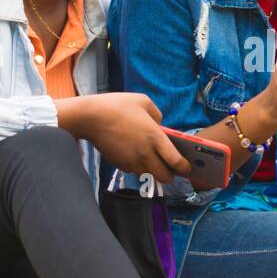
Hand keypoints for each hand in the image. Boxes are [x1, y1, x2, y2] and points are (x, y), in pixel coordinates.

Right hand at [57, 93, 190, 184]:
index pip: (175, 161)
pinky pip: (134, 170)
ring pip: (149, 175)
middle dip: (170, 175)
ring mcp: (132, 161)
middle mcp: (145, 153)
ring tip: (153, 161)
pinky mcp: (120, 164)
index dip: (184, 167)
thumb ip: (157, 114)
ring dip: (153, 171)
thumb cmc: (117, 106)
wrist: (90, 117)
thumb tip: (160, 124)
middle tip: (170, 169)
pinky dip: (137, 167)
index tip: (186, 167)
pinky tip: (134, 155)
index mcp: (155, 137)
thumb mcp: (143, 101)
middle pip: (164, 176)